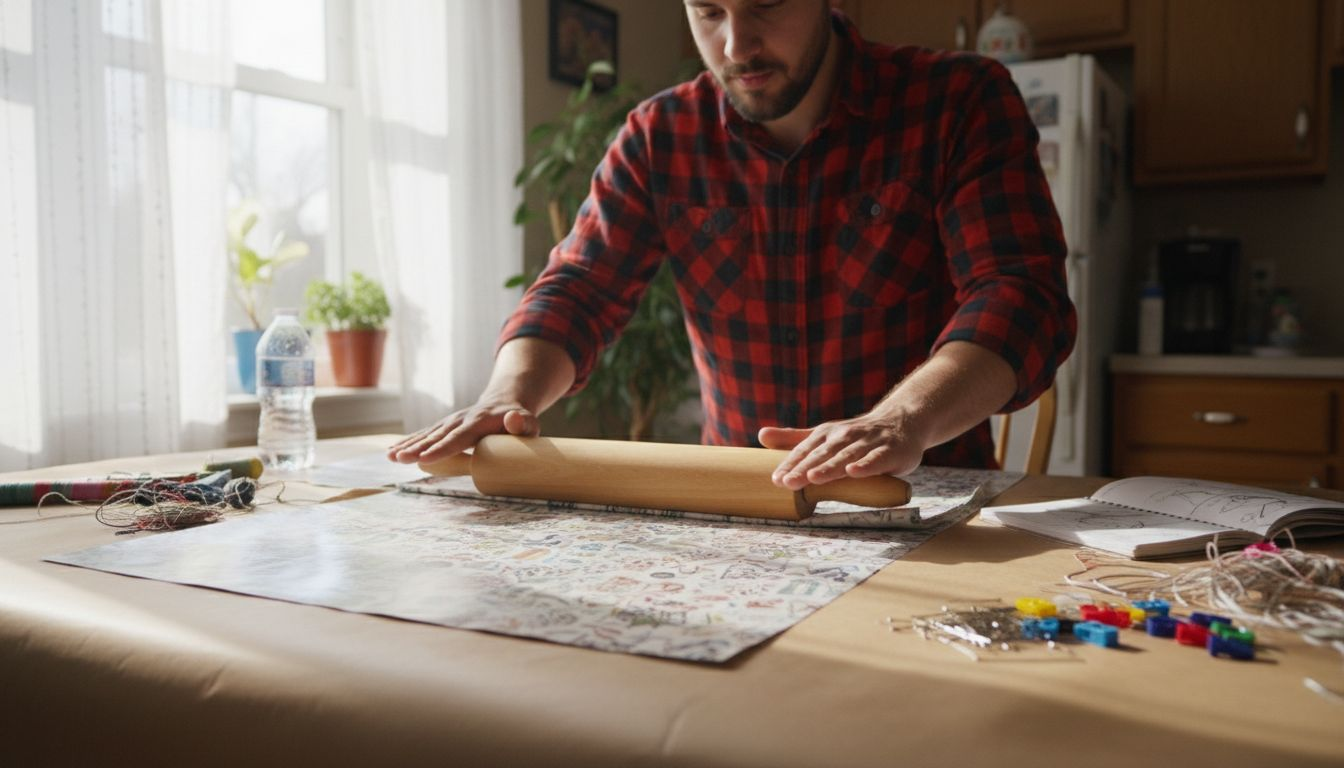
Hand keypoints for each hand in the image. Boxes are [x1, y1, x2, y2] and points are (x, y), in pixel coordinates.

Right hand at [387, 401, 539, 464]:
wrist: (506, 402)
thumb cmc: (519, 419)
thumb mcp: (528, 421)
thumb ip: (523, 423)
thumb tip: (514, 419)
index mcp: (478, 422)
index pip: (458, 438)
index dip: (442, 448)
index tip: (425, 458)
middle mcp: (460, 420)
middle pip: (437, 437)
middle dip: (417, 449)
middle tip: (400, 459)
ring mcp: (450, 422)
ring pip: (426, 435)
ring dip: (407, 446)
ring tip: (390, 457)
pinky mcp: (445, 427)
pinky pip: (424, 435)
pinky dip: (408, 443)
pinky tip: (392, 452)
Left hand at [758, 414, 923, 489]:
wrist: (902, 421)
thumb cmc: (858, 435)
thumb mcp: (825, 435)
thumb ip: (794, 439)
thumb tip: (761, 436)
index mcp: (827, 433)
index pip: (806, 450)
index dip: (791, 464)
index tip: (776, 478)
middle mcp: (846, 436)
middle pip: (823, 454)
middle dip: (805, 468)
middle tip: (788, 482)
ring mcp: (869, 442)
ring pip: (847, 456)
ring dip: (831, 467)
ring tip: (813, 478)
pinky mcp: (890, 451)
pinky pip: (877, 459)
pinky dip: (866, 465)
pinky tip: (855, 472)